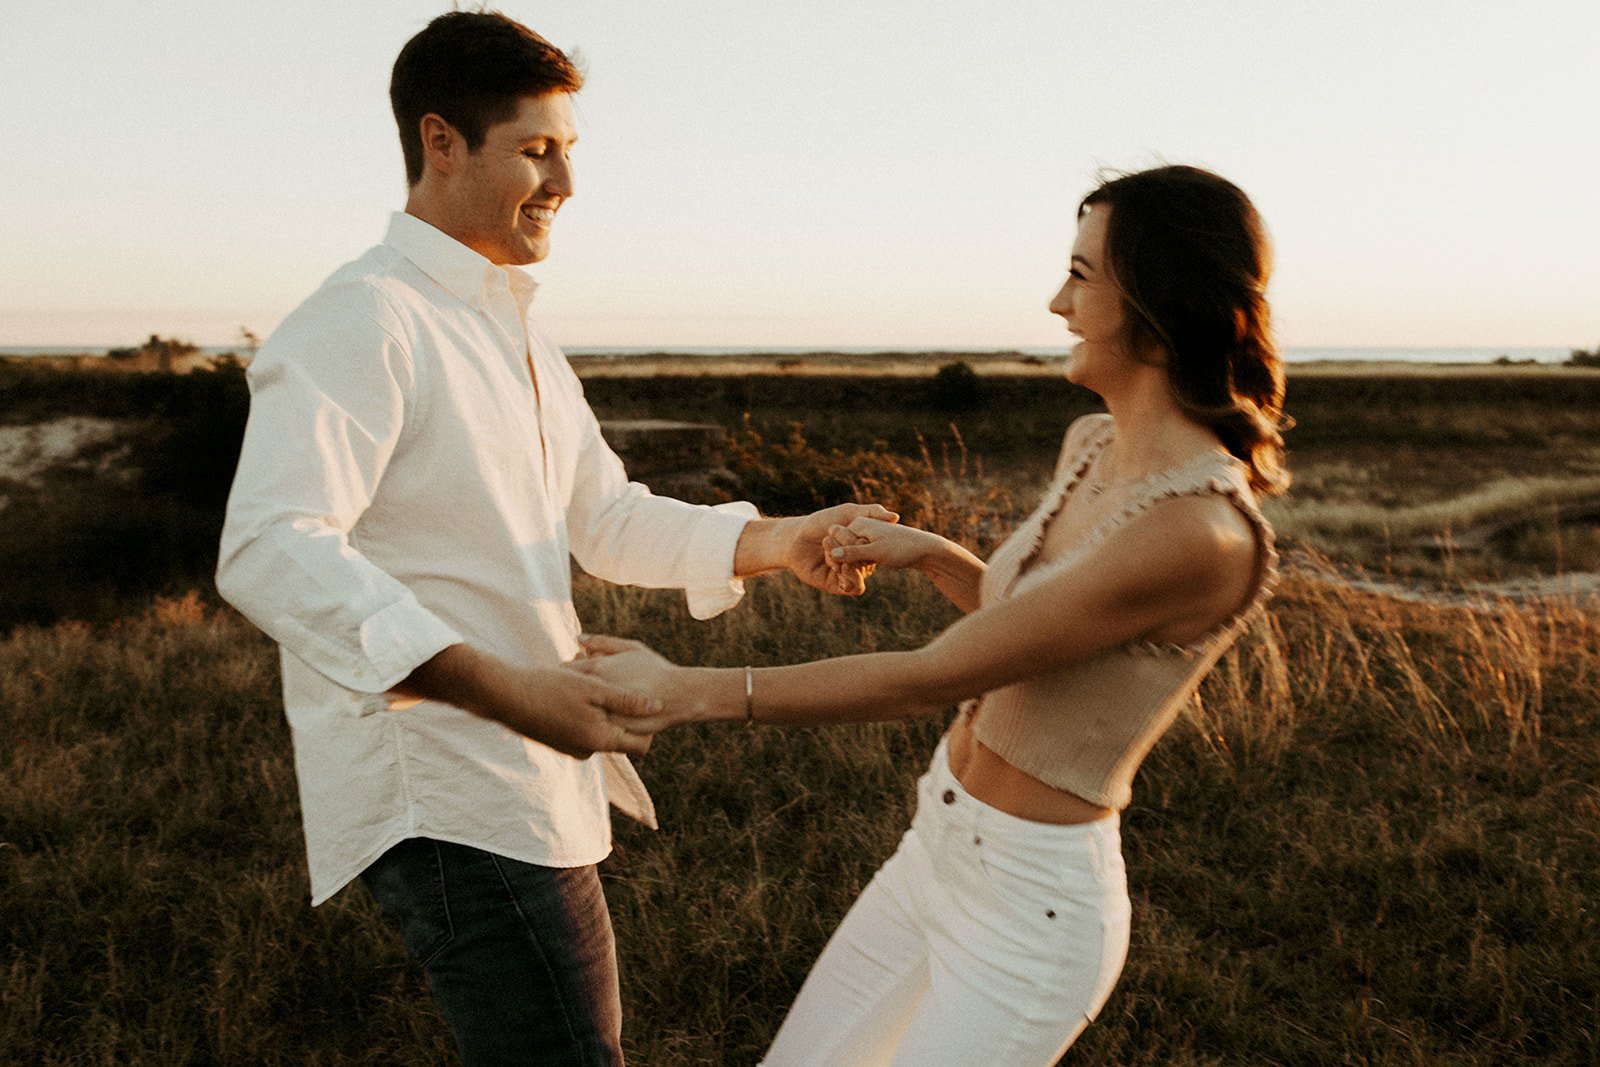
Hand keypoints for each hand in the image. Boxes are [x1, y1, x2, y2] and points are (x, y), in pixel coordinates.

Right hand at [489, 665, 662, 758]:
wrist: (504, 696)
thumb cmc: (550, 687)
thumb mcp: (593, 688)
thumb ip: (627, 700)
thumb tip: (658, 706)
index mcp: (599, 740)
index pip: (640, 745)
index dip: (648, 725)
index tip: (645, 701)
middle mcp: (587, 751)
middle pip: (619, 737)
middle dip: (621, 714)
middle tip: (613, 687)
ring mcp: (571, 748)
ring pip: (598, 730)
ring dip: (600, 711)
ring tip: (588, 685)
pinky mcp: (558, 742)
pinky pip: (582, 729)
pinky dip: (583, 713)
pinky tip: (572, 692)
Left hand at [570, 635, 680, 731]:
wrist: (679, 697)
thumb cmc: (655, 669)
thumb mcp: (631, 648)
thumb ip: (602, 642)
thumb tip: (577, 639)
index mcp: (597, 669)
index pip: (565, 671)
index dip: (569, 673)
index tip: (576, 675)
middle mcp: (595, 692)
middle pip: (569, 693)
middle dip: (573, 692)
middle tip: (584, 691)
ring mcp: (600, 713)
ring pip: (579, 713)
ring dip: (581, 709)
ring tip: (592, 706)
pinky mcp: (609, 733)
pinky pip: (592, 729)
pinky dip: (593, 724)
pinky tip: (602, 720)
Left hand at [782, 503, 899, 595]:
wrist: (795, 538)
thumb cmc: (820, 522)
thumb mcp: (848, 512)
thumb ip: (871, 511)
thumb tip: (896, 517)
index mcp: (861, 545)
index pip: (876, 549)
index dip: (870, 544)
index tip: (861, 537)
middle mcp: (856, 559)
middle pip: (869, 564)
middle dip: (858, 556)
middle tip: (843, 547)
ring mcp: (847, 572)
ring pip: (863, 576)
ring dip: (854, 567)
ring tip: (839, 558)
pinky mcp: (837, 585)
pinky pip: (853, 587)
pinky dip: (851, 579)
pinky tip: (840, 568)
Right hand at [824, 516, 943, 571]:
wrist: (925, 548)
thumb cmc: (902, 548)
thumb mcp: (876, 552)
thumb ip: (854, 552)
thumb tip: (834, 554)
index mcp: (858, 523)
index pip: (837, 541)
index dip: (837, 558)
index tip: (840, 572)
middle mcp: (860, 526)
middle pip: (843, 546)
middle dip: (843, 562)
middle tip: (845, 580)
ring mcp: (867, 534)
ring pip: (852, 552)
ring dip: (852, 564)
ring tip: (852, 578)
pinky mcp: (873, 543)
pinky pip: (861, 554)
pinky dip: (860, 563)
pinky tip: (863, 573)